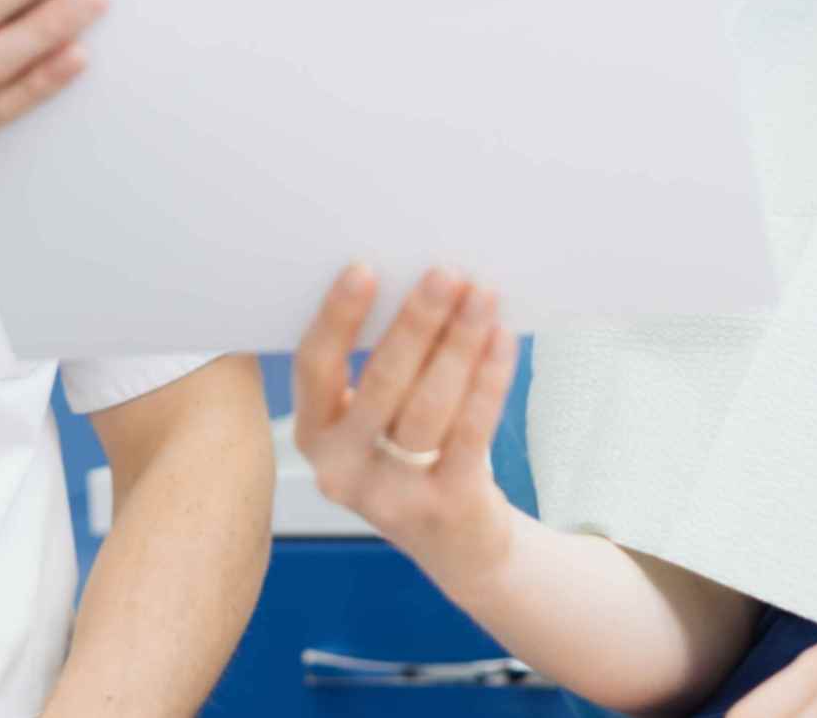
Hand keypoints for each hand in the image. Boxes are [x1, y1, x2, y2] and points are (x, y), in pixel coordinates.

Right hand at [290, 265, 520, 591]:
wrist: (459, 547)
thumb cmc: (413, 456)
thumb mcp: (379, 419)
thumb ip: (383, 365)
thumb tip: (418, 282)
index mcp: (314, 434)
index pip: (315, 367)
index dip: (337, 317)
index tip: (364, 270)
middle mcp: (341, 468)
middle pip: (381, 382)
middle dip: (417, 322)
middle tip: (445, 274)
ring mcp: (391, 495)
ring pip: (429, 406)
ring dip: (459, 344)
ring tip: (482, 297)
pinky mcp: (445, 506)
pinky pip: (470, 433)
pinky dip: (488, 380)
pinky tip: (502, 340)